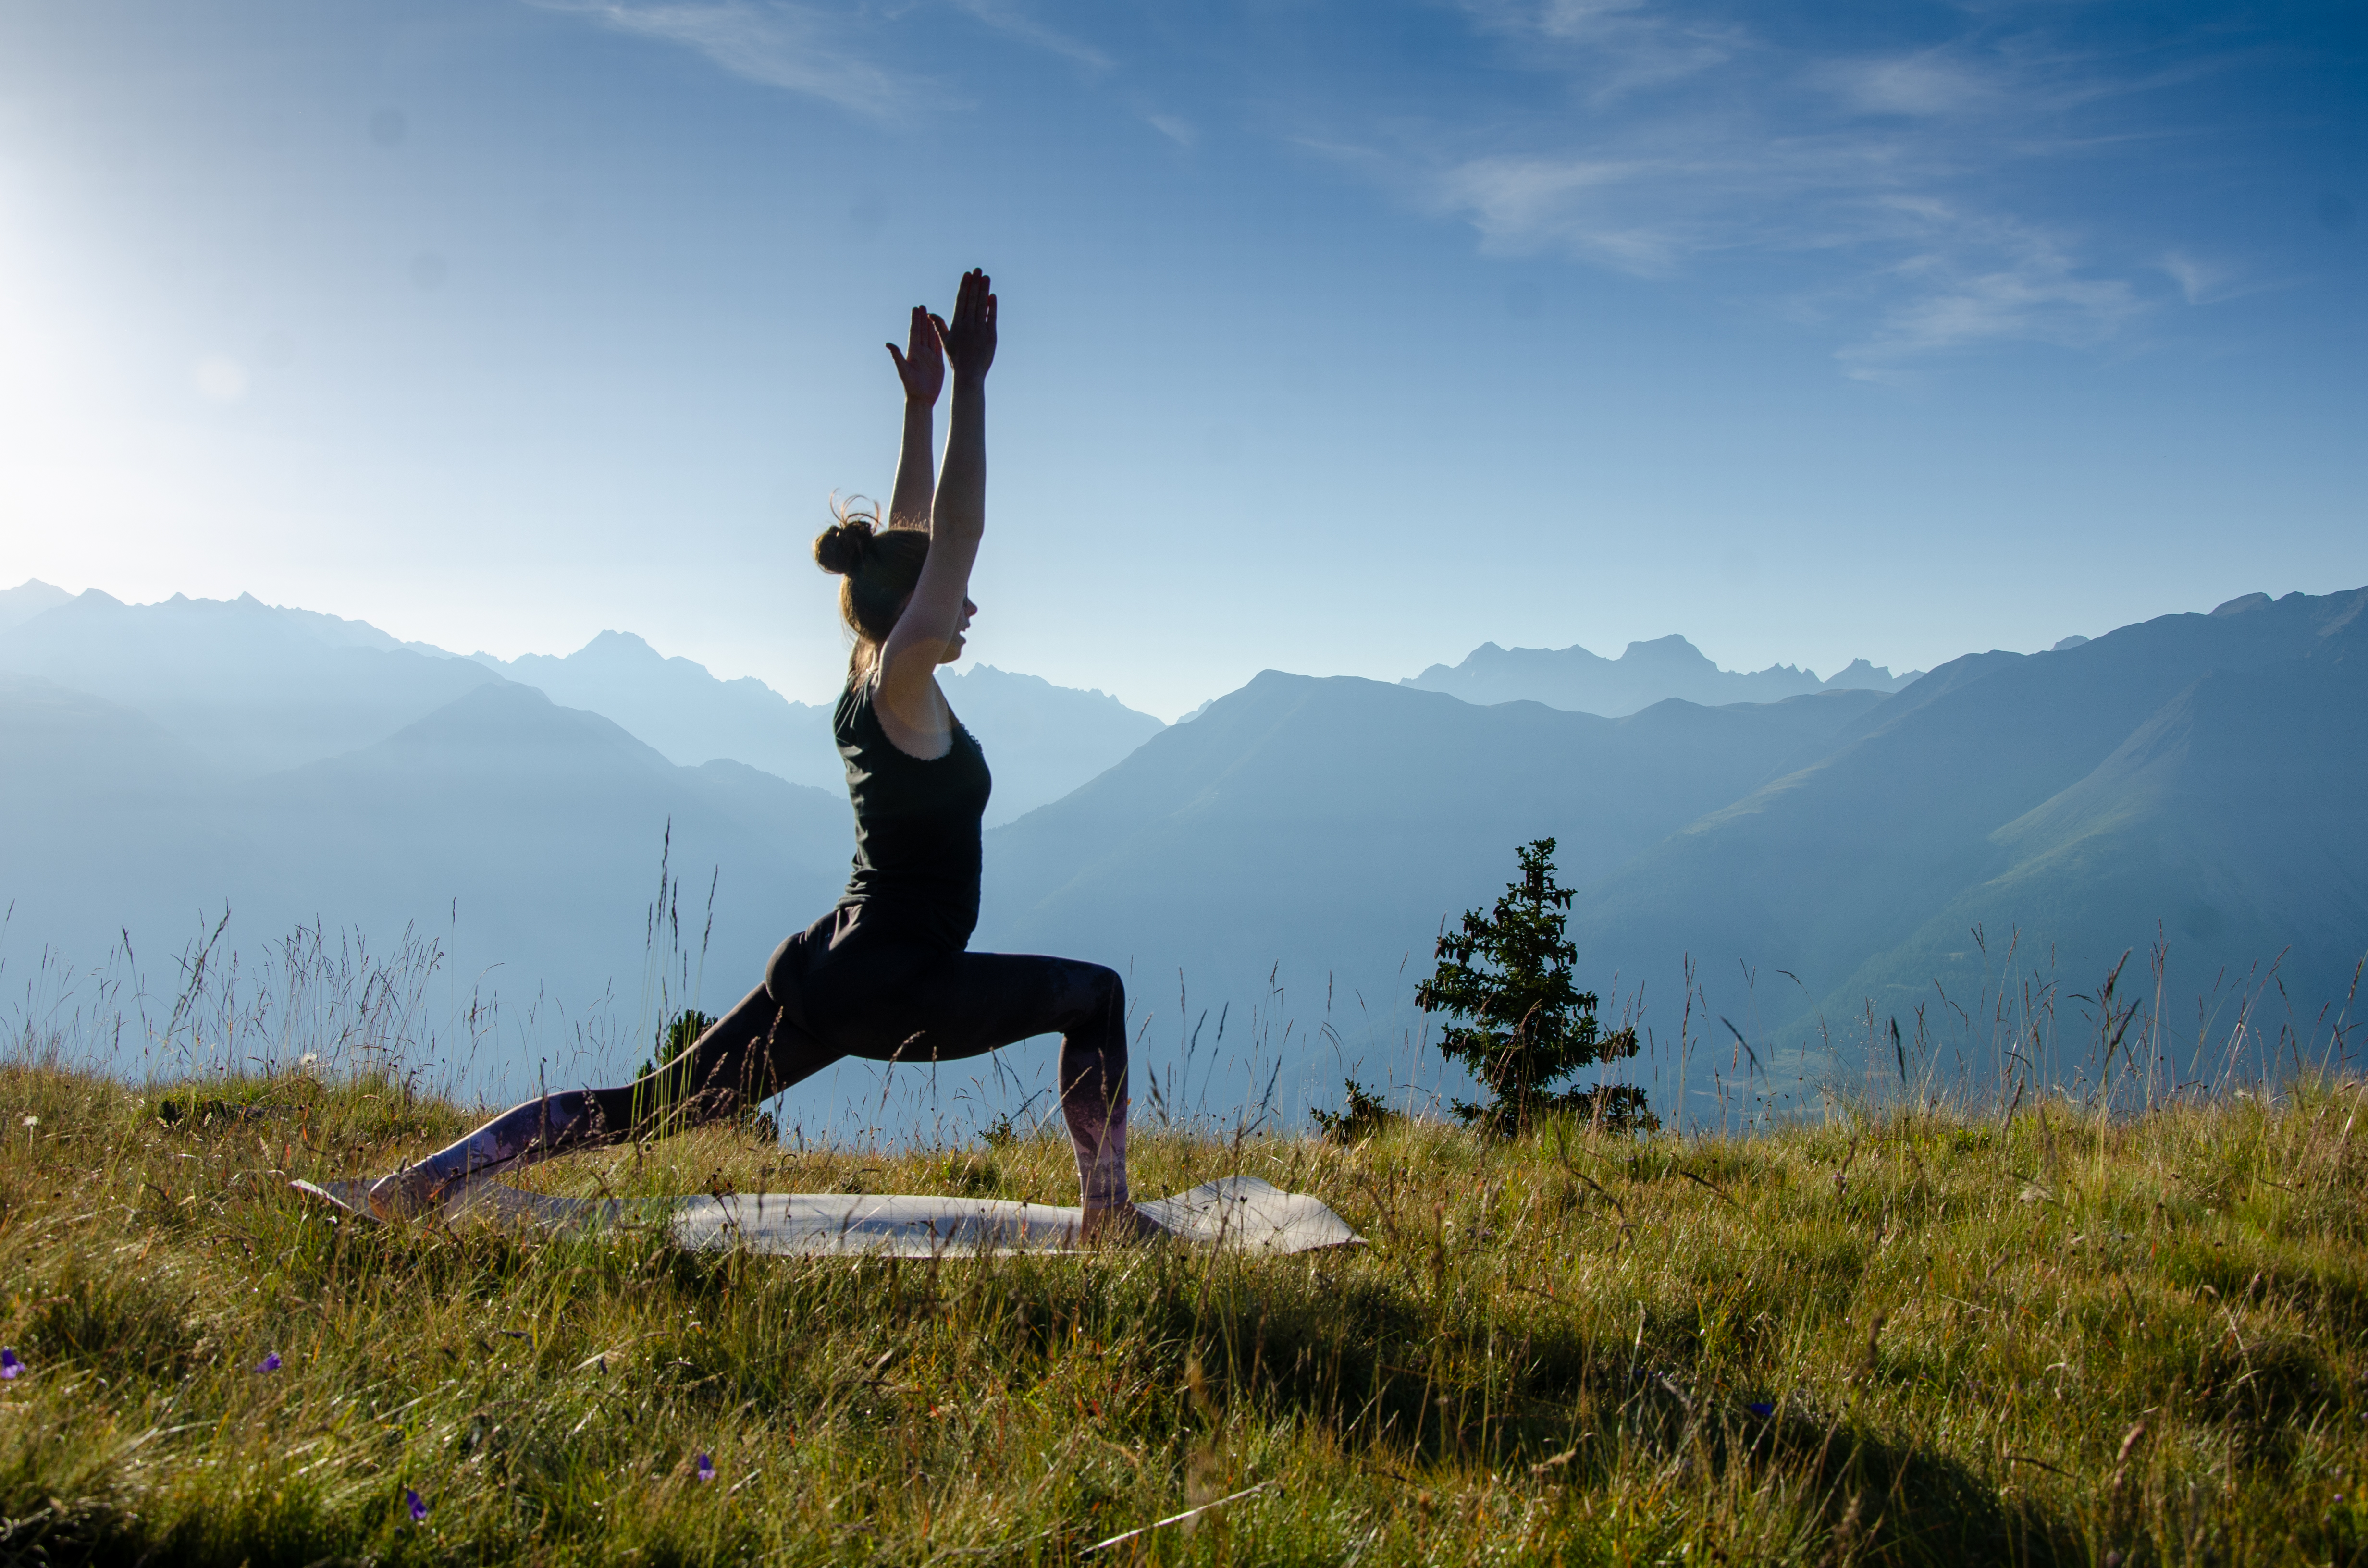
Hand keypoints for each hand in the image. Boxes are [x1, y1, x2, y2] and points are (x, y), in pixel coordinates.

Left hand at [885, 304, 943, 405]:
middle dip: (922, 319)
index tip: (916, 309)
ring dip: (930, 325)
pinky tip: (939, 329)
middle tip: (922, 306)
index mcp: (912, 352)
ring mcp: (929, 356)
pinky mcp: (937, 362)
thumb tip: (888, 344)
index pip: (914, 332)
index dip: (915, 320)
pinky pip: (938, 346)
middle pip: (922, 331)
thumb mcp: (903, 370)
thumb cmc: (911, 386)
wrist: (921, 398)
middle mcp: (920, 352)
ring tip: (930, 314)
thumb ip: (897, 356)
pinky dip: (938, 337)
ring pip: (930, 337)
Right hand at [931, 268, 995, 383]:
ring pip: (981, 306)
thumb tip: (929, 314)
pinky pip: (991, 318)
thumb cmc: (956, 358)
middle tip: (978, 269)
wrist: (969, 374)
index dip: (964, 287)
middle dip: (974, 283)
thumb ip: (940, 325)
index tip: (967, 275)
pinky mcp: (990, 337)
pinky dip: (992, 307)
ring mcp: (980, 331)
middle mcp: (968, 326)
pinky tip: (992, 295)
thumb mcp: (945, 341)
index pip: (961, 301)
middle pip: (971, 300)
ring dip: (984, 290)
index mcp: (957, 325)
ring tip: (986, 277)